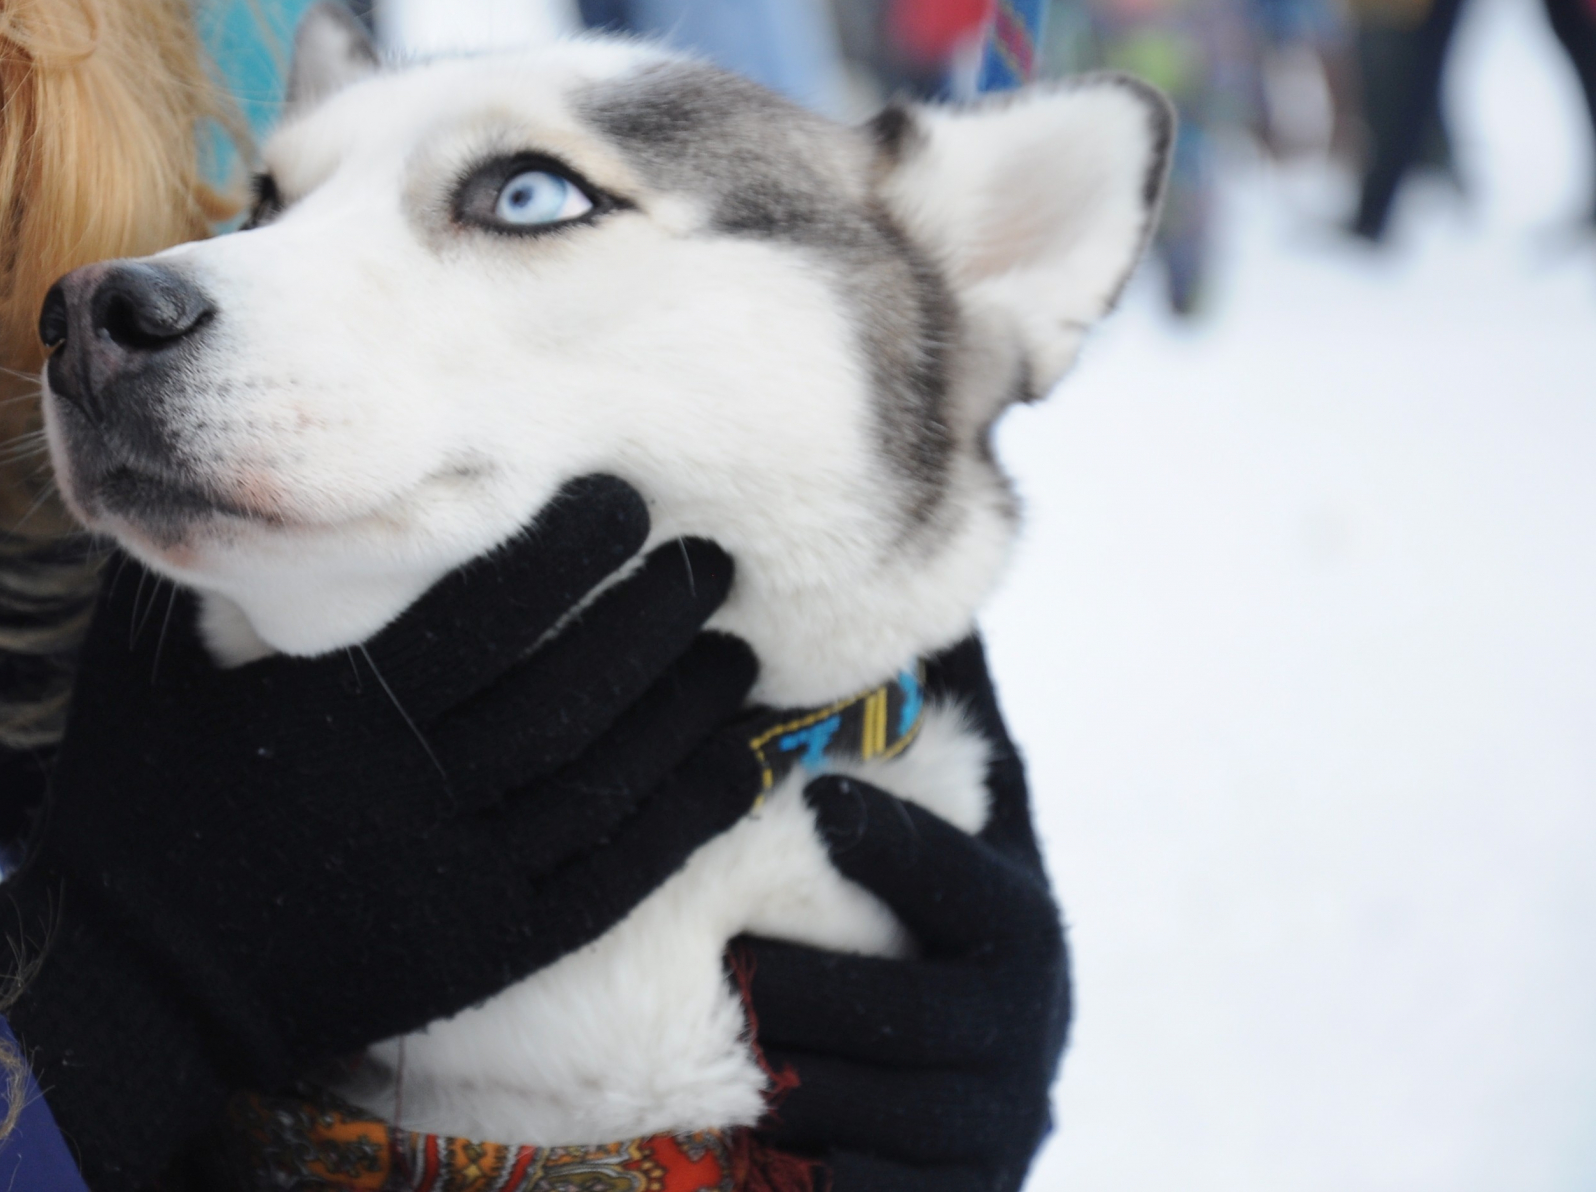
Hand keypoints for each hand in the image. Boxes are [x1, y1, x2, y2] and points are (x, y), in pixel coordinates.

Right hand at [0, 476, 767, 1188]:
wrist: (132, 980)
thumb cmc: (134, 801)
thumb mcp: (135, 668)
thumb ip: (191, 562)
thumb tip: (222, 454)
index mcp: (330, 717)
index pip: (481, 614)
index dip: (566, 549)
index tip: (625, 497)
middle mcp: (406, 796)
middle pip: (566, 691)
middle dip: (654, 618)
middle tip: (711, 561)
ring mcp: (453, 879)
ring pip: (601, 781)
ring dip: (681, 708)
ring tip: (734, 648)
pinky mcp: (484, 947)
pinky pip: (608, 880)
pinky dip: (679, 818)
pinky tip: (732, 763)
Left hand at [738, 637, 1067, 1191]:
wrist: (952, 1123)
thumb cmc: (923, 942)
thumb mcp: (941, 839)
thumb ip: (934, 729)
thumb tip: (927, 584)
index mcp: (1017, 931)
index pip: (972, 891)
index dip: (904, 850)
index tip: (816, 801)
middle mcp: (1020, 1039)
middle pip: (908, 1018)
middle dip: (810, 988)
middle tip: (719, 955)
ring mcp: (983, 1136)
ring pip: (866, 1111)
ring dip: (783, 1079)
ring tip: (696, 1044)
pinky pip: (858, 1190)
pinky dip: (795, 1172)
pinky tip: (719, 1140)